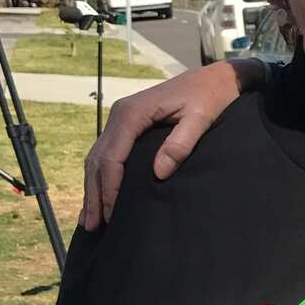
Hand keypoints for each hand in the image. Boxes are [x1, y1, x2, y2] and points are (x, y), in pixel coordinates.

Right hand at [81, 60, 261, 229]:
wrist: (214, 79)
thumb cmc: (210, 98)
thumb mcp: (200, 119)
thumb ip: (180, 144)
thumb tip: (158, 173)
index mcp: (132, 113)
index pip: (112, 157)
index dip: (110, 188)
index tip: (112, 214)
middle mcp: (119, 114)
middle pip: (98, 160)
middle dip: (94, 194)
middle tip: (92, 226)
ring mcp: (120, 118)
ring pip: (97, 158)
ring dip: (93, 188)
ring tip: (89, 219)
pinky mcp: (127, 124)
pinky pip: (107, 152)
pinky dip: (100, 176)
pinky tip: (99, 195)